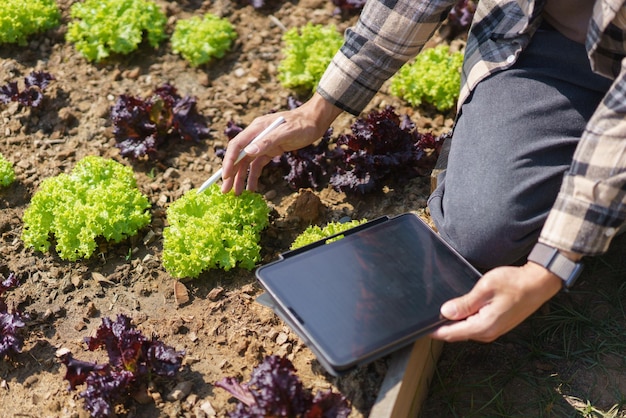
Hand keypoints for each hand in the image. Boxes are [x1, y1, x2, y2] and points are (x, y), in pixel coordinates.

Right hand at [220, 93, 342, 194]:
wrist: (315, 120)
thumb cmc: (302, 124)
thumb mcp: (286, 133)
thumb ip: (267, 142)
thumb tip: (248, 153)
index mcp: (256, 128)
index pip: (237, 146)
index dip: (229, 161)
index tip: (225, 176)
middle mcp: (256, 135)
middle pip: (238, 156)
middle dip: (231, 173)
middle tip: (225, 191)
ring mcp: (262, 143)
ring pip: (246, 163)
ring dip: (241, 177)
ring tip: (237, 194)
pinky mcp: (270, 150)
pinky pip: (257, 165)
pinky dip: (253, 176)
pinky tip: (252, 188)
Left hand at [430, 262, 562, 341]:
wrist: (538, 284)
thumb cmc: (513, 283)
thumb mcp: (485, 289)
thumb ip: (465, 303)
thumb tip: (445, 313)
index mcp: (483, 326)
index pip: (451, 334)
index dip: (434, 331)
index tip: (420, 327)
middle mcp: (487, 333)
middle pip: (457, 333)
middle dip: (441, 326)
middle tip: (426, 316)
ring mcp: (493, 331)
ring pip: (465, 330)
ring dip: (453, 323)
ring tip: (439, 312)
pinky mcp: (496, 325)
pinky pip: (474, 326)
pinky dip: (464, 320)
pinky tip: (458, 310)